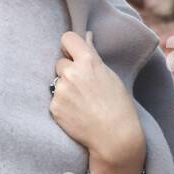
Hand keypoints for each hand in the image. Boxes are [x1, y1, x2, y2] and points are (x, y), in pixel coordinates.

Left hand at [50, 31, 145, 173]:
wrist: (114, 137)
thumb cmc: (119, 106)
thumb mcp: (110, 76)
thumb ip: (94, 56)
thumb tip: (87, 36)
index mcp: (88, 61)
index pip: (67, 38)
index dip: (69, 47)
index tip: (74, 55)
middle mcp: (71, 73)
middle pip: (60, 63)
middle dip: (69, 72)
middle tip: (83, 88)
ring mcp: (61, 90)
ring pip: (57, 83)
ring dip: (65, 89)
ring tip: (82, 104)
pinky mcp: (54, 107)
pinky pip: (55, 100)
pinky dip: (63, 106)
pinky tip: (77, 114)